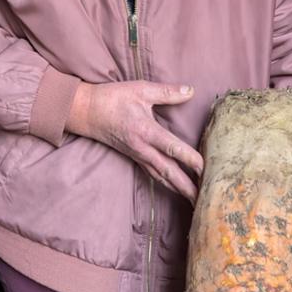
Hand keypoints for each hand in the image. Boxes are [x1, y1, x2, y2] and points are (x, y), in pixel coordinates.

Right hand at [66, 80, 202, 203]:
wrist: (87, 113)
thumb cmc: (113, 99)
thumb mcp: (140, 90)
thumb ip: (167, 92)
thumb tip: (191, 91)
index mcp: (146, 132)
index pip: (172, 148)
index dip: (189, 159)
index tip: (205, 168)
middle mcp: (143, 149)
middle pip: (169, 172)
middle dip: (187, 187)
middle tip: (204, 198)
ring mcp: (139, 157)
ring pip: (162, 178)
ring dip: (179, 190)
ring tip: (195, 201)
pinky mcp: (136, 159)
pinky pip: (155, 176)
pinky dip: (168, 185)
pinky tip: (178, 191)